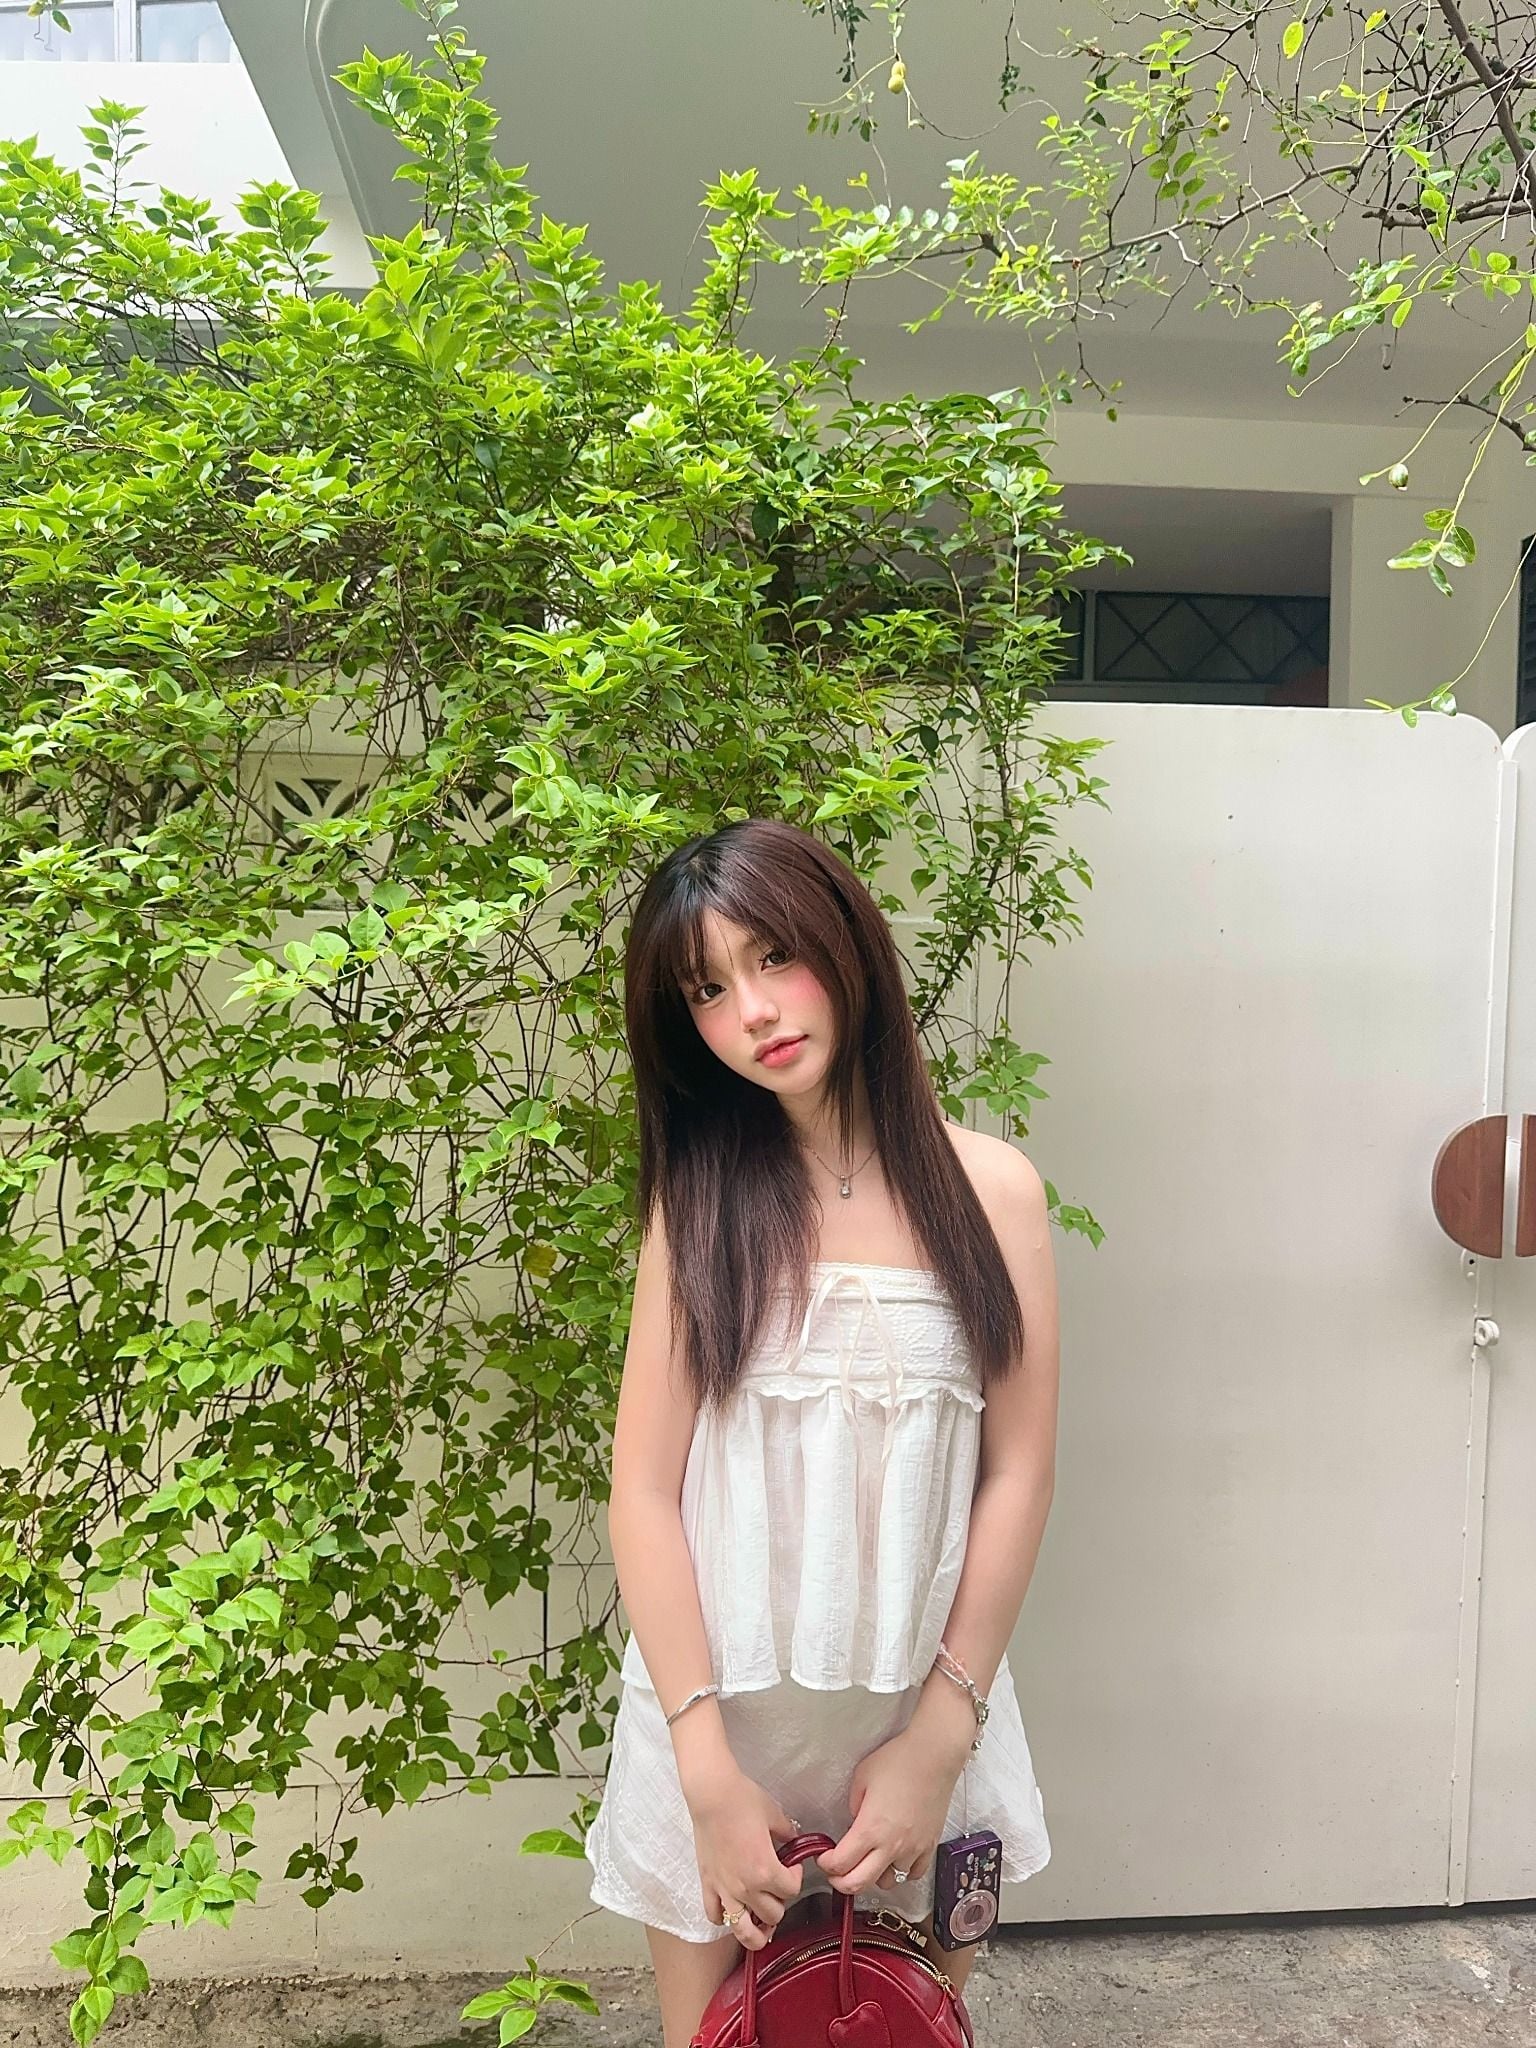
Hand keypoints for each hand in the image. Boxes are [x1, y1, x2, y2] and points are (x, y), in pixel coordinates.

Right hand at [689, 1768, 803, 1949]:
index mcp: (766, 1870)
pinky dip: (724, 1919)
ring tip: (761, 1926)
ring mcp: (724, 1889)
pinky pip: (715, 1916)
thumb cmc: (742, 1800)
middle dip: (780, 1902)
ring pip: (743, 1931)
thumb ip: (787, 1833)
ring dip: (756, 1932)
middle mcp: (746, 1887)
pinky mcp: (707, 1884)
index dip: (796, 1877)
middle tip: (777, 1886)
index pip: (791, 1890)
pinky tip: (732, 1910)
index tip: (792, 1865)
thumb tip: (794, 1839)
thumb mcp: (775, 1815)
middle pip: (773, 1914)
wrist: (712, 1794)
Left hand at [818, 1727, 960, 1895]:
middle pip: (858, 1883)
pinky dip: (901, 1873)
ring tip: (869, 1861)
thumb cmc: (898, 1761)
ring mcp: (913, 1850)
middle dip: (840, 1882)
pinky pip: (913, 1874)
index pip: (840, 1864)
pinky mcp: (929, 1847)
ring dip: (872, 1876)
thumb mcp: (862, 1777)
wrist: (934, 1756)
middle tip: (835, 1872)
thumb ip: (853, 1806)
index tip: (824, 1857)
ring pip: (887, 1883)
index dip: (826, 1864)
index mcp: (870, 1828)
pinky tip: (895, 1859)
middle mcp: (891, 1846)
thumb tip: (855, 1823)